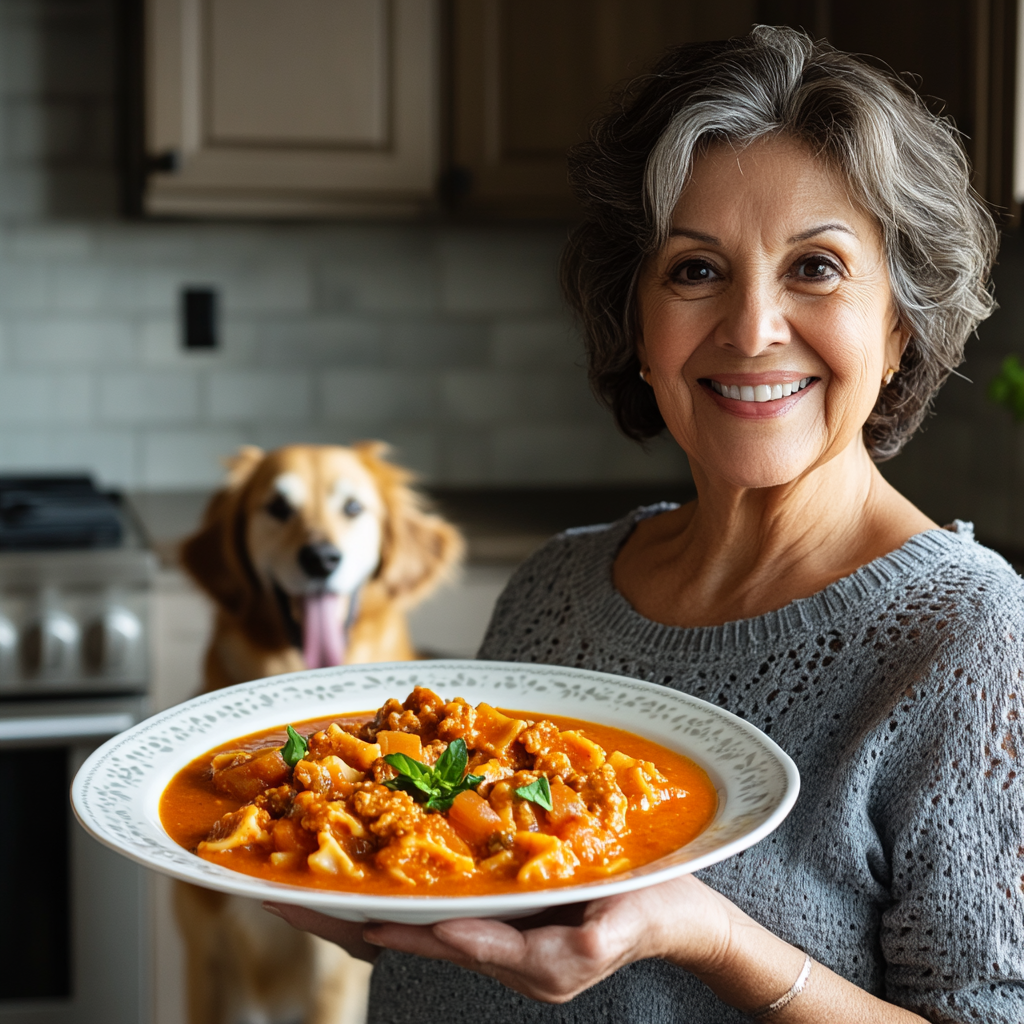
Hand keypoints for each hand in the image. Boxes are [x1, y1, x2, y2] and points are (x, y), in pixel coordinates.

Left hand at [270, 874, 733, 1003]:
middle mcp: (496, 947)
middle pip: (404, 933)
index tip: (335, 909)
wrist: (678, 914)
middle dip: (340, 913)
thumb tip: (493, 941)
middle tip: (276, 889)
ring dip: (357, 898)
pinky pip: (439, 898)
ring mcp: (495, 929)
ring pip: (413, 916)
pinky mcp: (501, 907)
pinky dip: (399, 883)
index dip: (382, 925)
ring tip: (299, 875)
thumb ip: (564, 944)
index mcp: (521, 957)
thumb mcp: (615, 930)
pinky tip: (373, 859)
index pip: (436, 942)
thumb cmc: (651, 913)